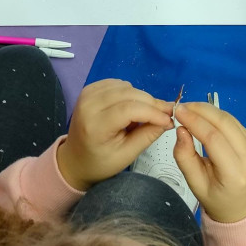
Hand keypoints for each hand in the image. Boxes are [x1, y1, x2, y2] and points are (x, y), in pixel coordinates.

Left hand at [57, 79, 172, 191]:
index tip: (170, 119)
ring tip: (146, 115)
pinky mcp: (89, 88)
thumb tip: (167, 120)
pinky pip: (118, 84)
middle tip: (167, 114)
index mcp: (95, 125)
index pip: (129, 109)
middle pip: (128, 94)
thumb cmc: (101, 162)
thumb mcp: (126, 156)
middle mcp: (89, 104)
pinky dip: (130, 93)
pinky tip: (132, 107)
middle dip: (151, 103)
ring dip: (141, 98)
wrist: (75, 159)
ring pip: (125, 86)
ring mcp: (87, 93)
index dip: (152, 112)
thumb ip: (147, 136)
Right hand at [173, 103, 245, 222]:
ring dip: (208, 110)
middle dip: (201, 110)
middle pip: (225, 123)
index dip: (194, 121)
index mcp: (236, 174)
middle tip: (181, 107)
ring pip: (230, 119)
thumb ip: (185, 157)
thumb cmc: (215, 199)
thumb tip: (180, 129)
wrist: (240, 209)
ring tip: (189, 110)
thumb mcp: (195, 185)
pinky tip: (203, 116)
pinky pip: (233, 122)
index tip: (177, 111)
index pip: (214, 139)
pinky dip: (216, 116)